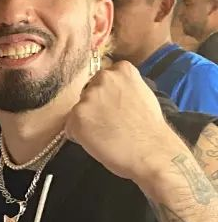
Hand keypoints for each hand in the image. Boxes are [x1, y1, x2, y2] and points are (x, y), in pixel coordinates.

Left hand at [65, 61, 182, 182]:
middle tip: (110, 122)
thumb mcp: (143, 94)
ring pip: (79, 110)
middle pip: (88, 92)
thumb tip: (111, 92)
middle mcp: (103, 78)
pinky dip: (79, 136)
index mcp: (122, 70)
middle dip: (94, 106)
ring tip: (106, 133)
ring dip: (86, 121)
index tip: (115, 106)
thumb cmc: (150, 129)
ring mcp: (88, 98)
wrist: (151, 152)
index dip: (107, 95)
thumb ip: (124, 87)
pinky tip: (98, 141)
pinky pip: (70, 127)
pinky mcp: (76, 116)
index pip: (103, 78)